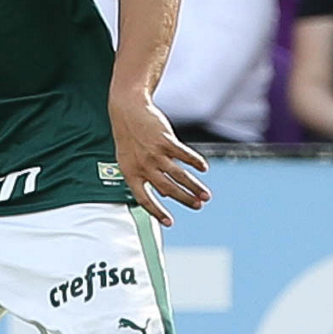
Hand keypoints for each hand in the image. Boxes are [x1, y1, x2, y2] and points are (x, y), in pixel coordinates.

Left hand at [110, 93, 210, 226]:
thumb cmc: (129, 138)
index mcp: (130, 174)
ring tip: (205, 195)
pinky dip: (195, 162)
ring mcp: (154, 153)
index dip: (157, 212)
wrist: (127, 111)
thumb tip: (162, 195)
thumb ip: (144, 177)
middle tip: (198, 206)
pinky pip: (184, 155)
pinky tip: (203, 168)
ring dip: (194, 186)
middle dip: (184, 200)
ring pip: (178, 175)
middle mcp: (142, 166)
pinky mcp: (165, 140)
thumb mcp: (130, 160)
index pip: (144, 199)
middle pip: (167, 189)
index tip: (170, 223)